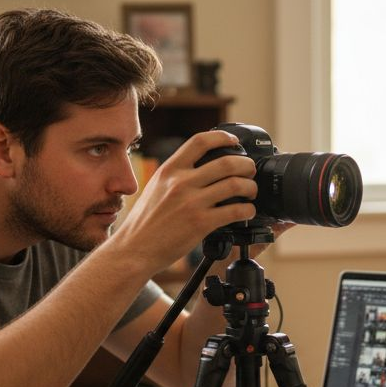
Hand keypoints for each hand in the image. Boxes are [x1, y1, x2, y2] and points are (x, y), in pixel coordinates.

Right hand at [112, 130, 257, 272]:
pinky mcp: (201, 223)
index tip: (234, 142)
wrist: (134, 249)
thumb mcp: (156, 187)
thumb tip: (198, 166)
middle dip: (246, 165)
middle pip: (226, 162)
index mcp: (170, 170)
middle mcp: (181, 182)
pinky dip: (247, 210)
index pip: (200, 141)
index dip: (223, 137)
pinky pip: (235, 211)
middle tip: (250, 171)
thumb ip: (176, 175)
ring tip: (251, 192)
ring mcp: (192, 203)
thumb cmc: (144, 222)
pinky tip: (247, 212)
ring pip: (235, 185)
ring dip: (250, 187)